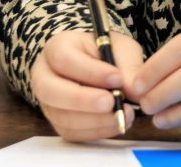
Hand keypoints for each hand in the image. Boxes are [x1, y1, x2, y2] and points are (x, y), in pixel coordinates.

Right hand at [32, 28, 145, 142]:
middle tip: (111, 103)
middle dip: (83, 100)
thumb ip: (128, 67)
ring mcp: (48, 102)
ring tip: (124, 114)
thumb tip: (136, 92)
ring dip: (95, 120)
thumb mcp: (121, 49)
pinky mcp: (58, 122)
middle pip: (50, 91)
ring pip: (62, 117)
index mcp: (56, 48)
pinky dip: (96, 131)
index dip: (90, 72)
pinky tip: (116, 123)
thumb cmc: (107, 53)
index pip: (64, 59)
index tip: (117, 79)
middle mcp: (44, 75)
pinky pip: (72, 133)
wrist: (99, 65)